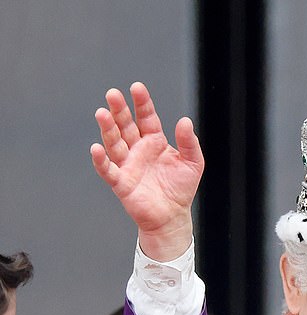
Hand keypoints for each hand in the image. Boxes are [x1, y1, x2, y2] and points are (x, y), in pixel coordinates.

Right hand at [91, 82, 203, 261]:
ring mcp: (128, 165)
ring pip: (114, 143)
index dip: (142, 103)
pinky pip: (108, 170)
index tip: (137, 88)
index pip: (146, 117)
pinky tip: (96, 148)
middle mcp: (138, 150)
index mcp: (154, 141)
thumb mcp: (193, 163)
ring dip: (107, 129)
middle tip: (113, 94)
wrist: (173, 217)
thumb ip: (189, 142)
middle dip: (119, 110)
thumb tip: (184, 121)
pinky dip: (101, 160)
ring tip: (102, 113)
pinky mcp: (121, 183)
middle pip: (125, 125)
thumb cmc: (181, 189)